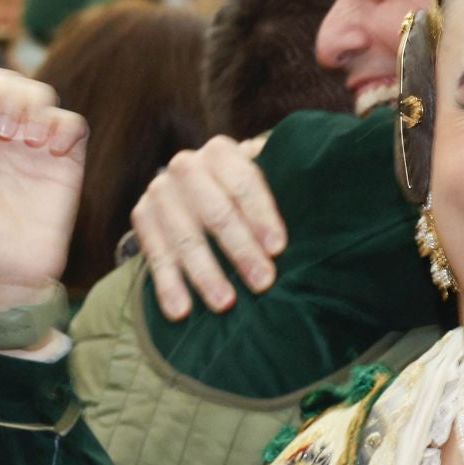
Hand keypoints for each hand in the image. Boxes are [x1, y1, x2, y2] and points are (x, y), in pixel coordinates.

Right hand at [129, 134, 283, 319]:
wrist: (187, 191)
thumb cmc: (238, 196)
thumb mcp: (256, 185)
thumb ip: (280, 190)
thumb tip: (322, 215)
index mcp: (221, 153)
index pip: (244, 183)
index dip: (262, 217)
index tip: (278, 250)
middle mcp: (186, 166)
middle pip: (216, 212)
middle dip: (240, 250)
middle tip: (262, 283)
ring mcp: (160, 192)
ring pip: (185, 238)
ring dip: (205, 274)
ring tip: (225, 304)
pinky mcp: (141, 217)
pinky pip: (155, 257)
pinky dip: (168, 286)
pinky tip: (180, 312)